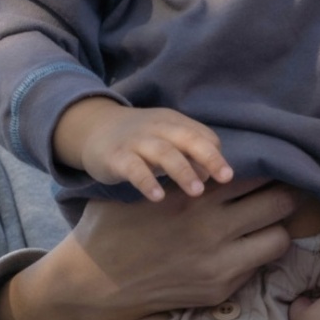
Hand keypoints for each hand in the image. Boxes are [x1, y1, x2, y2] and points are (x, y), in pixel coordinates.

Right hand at [0, 178, 295, 319]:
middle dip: (283, 192)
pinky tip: (250, 242)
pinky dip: (259, 250)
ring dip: (277, 225)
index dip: (267, 164)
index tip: (272, 161)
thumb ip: (177, 168)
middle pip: (278, 202)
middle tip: (282, 187)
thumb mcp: (142, 184)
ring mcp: (219, 263)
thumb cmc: (115, 224)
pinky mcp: (219, 289)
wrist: (95, 283)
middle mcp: (212, 229)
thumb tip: (215, 151)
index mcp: (192, 195)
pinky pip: (260, 264)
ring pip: (280, 237)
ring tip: (269, 217)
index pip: (254, 172)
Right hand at [54, 97, 233, 199]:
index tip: (224, 176)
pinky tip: (157, 196)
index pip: (202, 135)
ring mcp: (136, 141)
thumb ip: (188, 155)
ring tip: (197, 192)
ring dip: (182, 170)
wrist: (93, 128)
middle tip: (226, 178)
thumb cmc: (139, 140)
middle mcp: (158, 127)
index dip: (214, 155)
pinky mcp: (116, 156)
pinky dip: (147, 181)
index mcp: (174, 122)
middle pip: (188, 138)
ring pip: (163, 152)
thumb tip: (210, 175)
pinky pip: (134, 168)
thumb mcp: (165, 140)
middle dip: (209, 156)